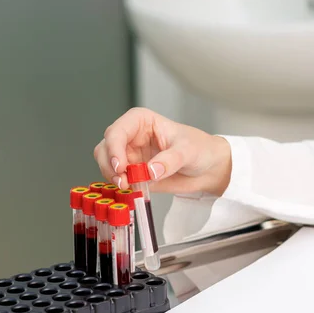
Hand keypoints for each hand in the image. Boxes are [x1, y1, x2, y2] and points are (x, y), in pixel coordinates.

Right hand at [93, 108, 231, 195]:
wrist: (208, 168)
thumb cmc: (200, 148)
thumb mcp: (188, 151)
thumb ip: (170, 160)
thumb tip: (151, 171)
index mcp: (141, 122)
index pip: (117, 131)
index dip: (114, 148)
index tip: (121, 166)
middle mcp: (131, 137)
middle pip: (105, 148)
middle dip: (109, 165)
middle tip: (123, 180)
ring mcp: (130, 156)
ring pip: (106, 164)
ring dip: (112, 177)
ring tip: (129, 186)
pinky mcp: (134, 173)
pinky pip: (118, 180)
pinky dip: (121, 186)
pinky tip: (132, 190)